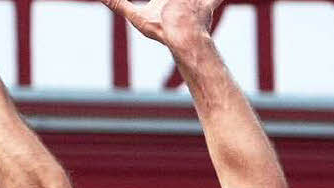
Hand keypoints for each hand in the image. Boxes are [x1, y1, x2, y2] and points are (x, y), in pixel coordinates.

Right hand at [100, 0, 218, 48]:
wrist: (187, 38)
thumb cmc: (161, 28)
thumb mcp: (136, 16)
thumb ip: (118, 4)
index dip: (160, 3)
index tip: (160, 5)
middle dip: (175, 1)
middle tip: (168, 5)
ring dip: (191, 1)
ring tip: (185, 3)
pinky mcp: (208, 5)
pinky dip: (214, 0)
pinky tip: (215, 1)